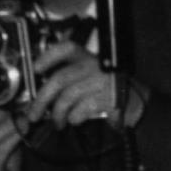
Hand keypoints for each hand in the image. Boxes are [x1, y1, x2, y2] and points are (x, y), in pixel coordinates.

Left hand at [25, 41, 143, 133]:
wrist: (136, 105)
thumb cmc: (106, 94)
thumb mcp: (87, 82)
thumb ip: (68, 83)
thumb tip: (40, 96)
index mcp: (90, 58)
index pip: (68, 48)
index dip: (49, 56)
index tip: (36, 69)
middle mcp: (96, 66)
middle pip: (61, 78)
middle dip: (42, 99)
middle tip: (34, 114)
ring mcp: (103, 80)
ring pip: (68, 96)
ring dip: (58, 114)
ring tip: (57, 122)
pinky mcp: (110, 97)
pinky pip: (83, 108)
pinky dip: (75, 117)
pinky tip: (75, 120)